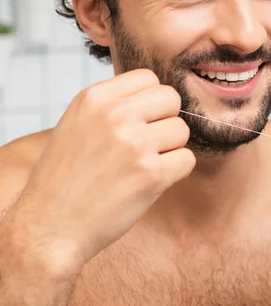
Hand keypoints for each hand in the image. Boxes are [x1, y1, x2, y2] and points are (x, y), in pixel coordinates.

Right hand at [8, 69, 194, 274]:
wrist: (49, 227)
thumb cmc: (63, 177)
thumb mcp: (76, 123)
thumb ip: (112, 103)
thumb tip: (154, 94)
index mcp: (94, 98)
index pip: (148, 78)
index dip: (150, 100)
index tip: (139, 121)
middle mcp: (115, 115)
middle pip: (171, 99)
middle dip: (165, 120)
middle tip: (146, 143)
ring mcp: (135, 144)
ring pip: (182, 130)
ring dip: (170, 148)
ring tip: (143, 165)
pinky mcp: (151, 175)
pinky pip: (187, 160)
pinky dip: (175, 172)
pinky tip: (150, 181)